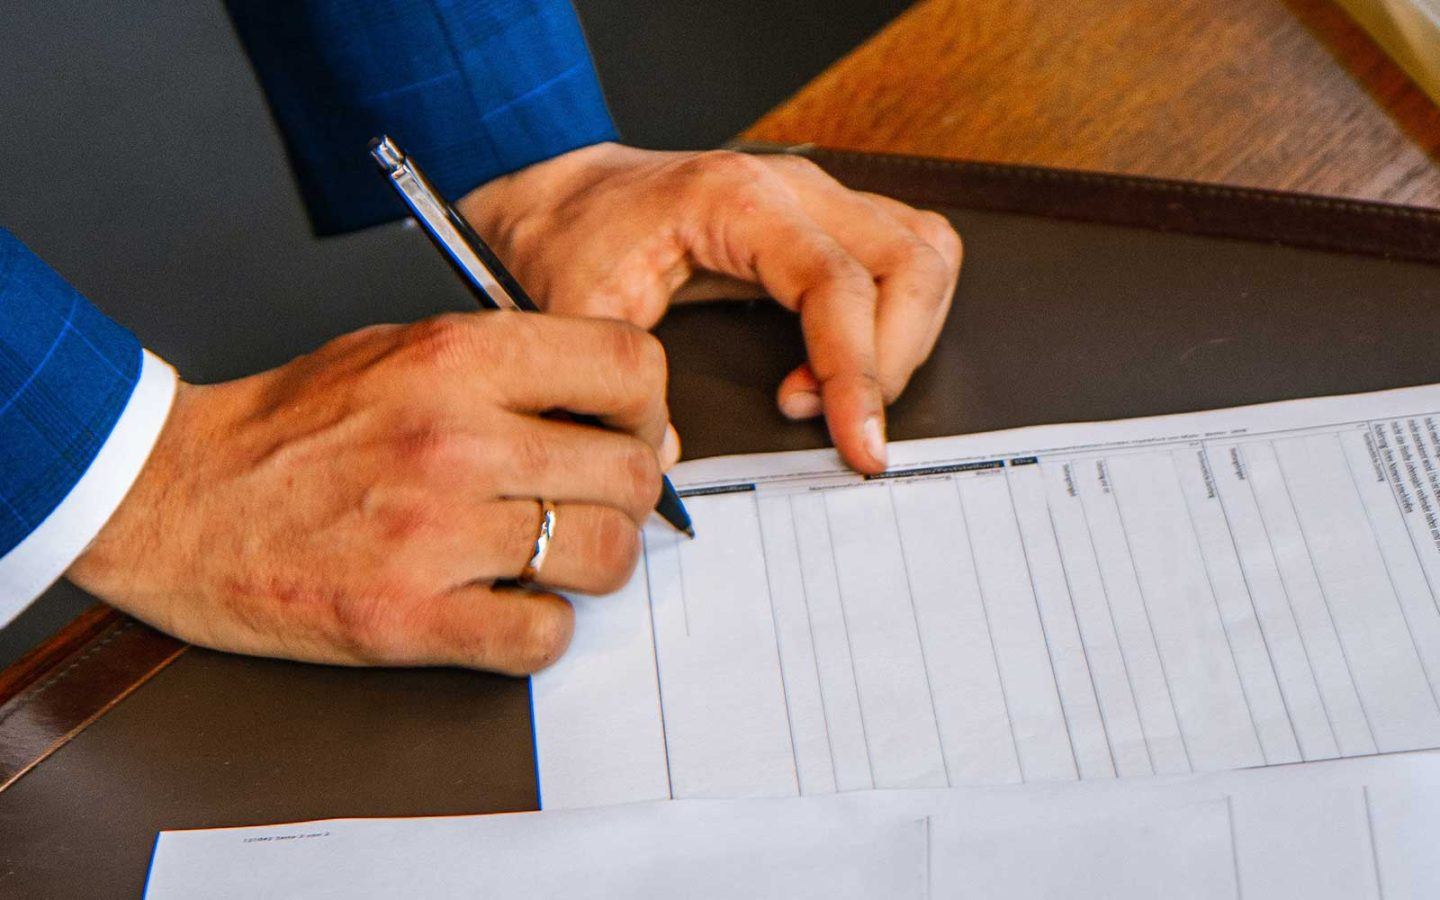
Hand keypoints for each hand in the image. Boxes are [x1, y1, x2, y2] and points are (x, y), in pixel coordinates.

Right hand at [68, 313, 677, 674]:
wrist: (171, 498)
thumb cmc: (288, 427)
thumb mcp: (400, 350)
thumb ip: (511, 370)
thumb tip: (625, 417)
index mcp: (455, 358)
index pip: (627, 365)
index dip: (649, 407)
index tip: (632, 431)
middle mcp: (454, 440)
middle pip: (630, 472)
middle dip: (628, 495)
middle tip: (593, 503)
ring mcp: (432, 534)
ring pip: (604, 557)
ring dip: (595, 564)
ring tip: (552, 556)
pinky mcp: (408, 617)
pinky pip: (542, 637)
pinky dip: (542, 629)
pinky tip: (509, 606)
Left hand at [458, 144, 962, 474]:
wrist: (561, 198)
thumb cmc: (569, 241)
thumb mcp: (574, 311)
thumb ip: (618, 383)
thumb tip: (670, 457)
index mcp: (737, 200)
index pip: (838, 283)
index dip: (858, 373)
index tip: (861, 445)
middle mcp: (793, 186)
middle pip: (909, 263)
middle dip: (891, 361)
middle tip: (838, 425)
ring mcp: (817, 197)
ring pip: (925, 252)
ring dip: (904, 336)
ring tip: (834, 395)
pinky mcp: (824, 217)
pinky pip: (906, 251)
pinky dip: (898, 316)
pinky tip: (836, 364)